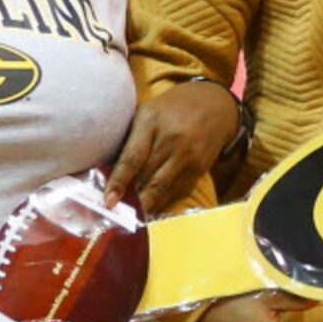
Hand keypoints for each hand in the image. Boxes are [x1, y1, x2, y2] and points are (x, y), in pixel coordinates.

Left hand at [105, 79, 242, 214]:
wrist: (214, 103)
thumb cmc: (172, 108)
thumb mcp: (148, 111)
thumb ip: (131, 137)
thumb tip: (108, 170)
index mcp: (151, 121)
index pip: (132, 158)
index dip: (119, 182)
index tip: (108, 202)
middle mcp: (171, 140)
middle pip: (145, 177)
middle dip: (128, 199)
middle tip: (112, 215)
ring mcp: (188, 156)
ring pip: (160, 189)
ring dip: (143, 206)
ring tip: (127, 218)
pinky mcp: (199, 168)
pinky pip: (176, 191)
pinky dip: (160, 203)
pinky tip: (149, 210)